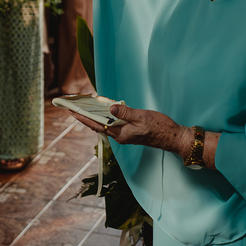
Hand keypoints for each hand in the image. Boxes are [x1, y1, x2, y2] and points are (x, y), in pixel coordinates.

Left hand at [67, 104, 192, 155]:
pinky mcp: (130, 132)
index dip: (84, 118)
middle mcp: (120, 136)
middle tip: (74, 108)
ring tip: (84, 108)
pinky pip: (113, 124)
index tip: (72, 112)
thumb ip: (126, 113)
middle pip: (99, 125)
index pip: (97, 125)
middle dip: (86, 117)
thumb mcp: (142, 117)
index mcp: (121, 134)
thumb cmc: (160, 128)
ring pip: (106, 125)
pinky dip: (106, 117)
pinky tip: (104, 111)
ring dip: (95, 117)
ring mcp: (125, 135)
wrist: (173, 137)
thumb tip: (111, 108)